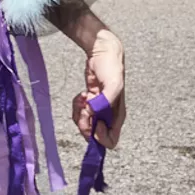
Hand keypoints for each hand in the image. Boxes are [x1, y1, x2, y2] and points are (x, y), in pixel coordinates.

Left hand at [72, 28, 125, 149]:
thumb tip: (94, 113)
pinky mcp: (89, 103)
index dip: (100, 136)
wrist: (103, 53)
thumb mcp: (113, 84)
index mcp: (117, 116)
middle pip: (93, 134)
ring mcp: (98, 110)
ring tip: (83, 99)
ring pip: (84, 124)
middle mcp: (108, 116)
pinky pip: (79, 113)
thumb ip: (106, 101)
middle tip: (85, 108)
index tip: (95, 121)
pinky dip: (77, 106)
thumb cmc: (111, 68)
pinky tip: (81, 95)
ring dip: (79, 114)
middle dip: (85, 124)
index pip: (111, 141)